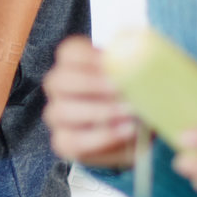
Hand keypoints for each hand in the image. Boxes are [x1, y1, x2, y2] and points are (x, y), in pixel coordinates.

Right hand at [42, 35, 136, 168]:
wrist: (135, 132)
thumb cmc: (133, 97)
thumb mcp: (136, 78)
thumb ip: (133, 66)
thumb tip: (138, 55)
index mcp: (73, 64)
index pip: (69, 53)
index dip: (89, 56)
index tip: (113, 63)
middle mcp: (59, 89)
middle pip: (59, 80)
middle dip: (91, 84)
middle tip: (120, 89)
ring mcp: (58, 117)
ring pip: (62, 111)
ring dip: (99, 111)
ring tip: (128, 112)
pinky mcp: (64, 143)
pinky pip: (74, 140)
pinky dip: (103, 136)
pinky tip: (127, 130)